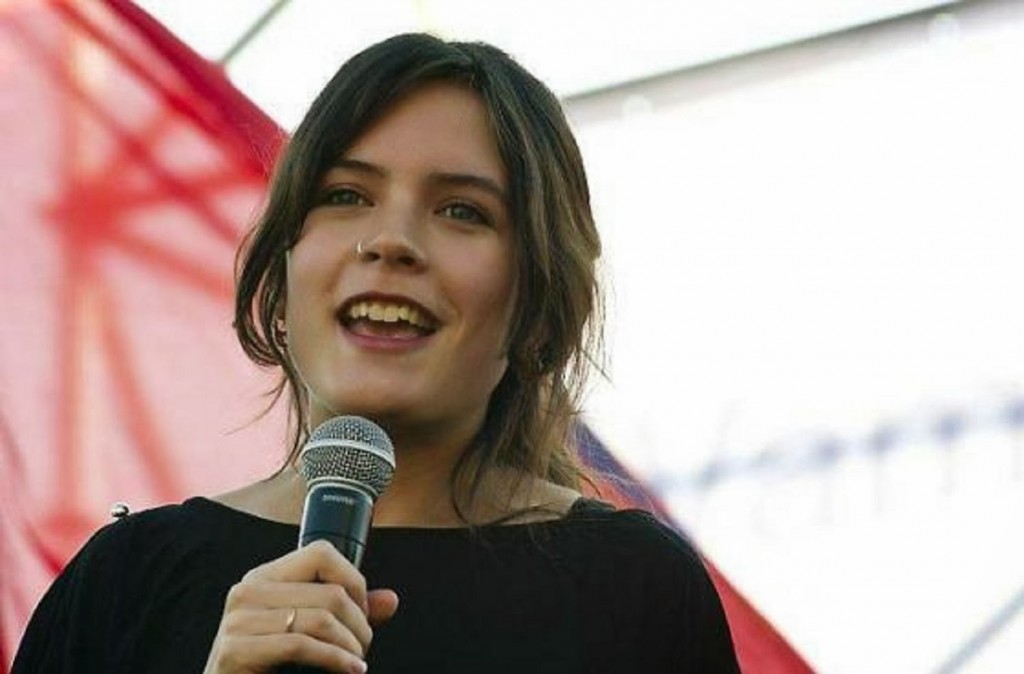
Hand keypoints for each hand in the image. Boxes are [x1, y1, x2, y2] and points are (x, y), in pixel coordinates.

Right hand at [203, 540, 398, 673]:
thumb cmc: (269, 666)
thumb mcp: (309, 632)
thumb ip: (346, 614)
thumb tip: (390, 600)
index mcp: (264, 577)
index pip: (321, 553)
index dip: (353, 580)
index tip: (362, 612)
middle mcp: (248, 590)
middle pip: (330, 592)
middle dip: (359, 624)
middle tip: (362, 648)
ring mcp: (239, 619)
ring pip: (322, 618)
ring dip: (351, 646)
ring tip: (356, 662)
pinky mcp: (236, 650)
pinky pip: (302, 645)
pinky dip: (336, 660)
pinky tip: (350, 670)